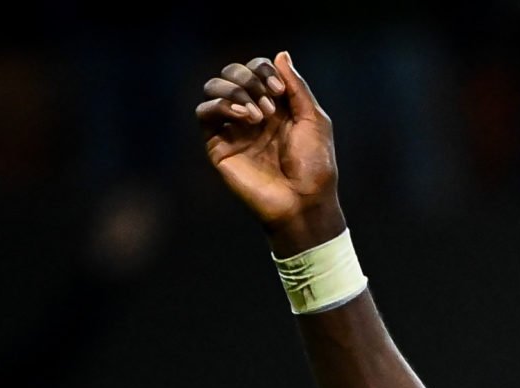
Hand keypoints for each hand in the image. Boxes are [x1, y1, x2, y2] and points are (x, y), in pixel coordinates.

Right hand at [195, 52, 343, 251]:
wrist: (304, 202)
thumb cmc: (315, 166)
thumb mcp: (314, 120)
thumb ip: (296, 87)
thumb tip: (280, 54)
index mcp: (275, 104)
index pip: (255, 69)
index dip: (263, 70)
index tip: (279, 91)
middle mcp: (252, 112)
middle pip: (232, 73)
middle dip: (249, 79)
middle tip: (271, 108)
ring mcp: (233, 128)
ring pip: (213, 87)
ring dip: (236, 91)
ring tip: (258, 116)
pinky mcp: (218, 144)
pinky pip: (204, 113)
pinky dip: (220, 105)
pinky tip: (243, 117)